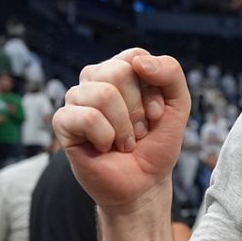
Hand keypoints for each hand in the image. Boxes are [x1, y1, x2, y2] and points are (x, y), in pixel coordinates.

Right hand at [54, 49, 189, 212]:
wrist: (144, 183)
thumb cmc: (157, 143)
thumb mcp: (178, 105)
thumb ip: (170, 72)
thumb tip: (138, 60)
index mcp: (120, 70)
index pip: (134, 57)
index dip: (151, 89)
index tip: (156, 114)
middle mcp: (95, 79)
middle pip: (119, 72)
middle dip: (137, 110)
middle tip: (138, 131)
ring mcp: (76, 99)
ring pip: (103, 94)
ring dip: (124, 127)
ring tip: (124, 142)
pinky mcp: (63, 121)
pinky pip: (88, 117)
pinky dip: (107, 138)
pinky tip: (105, 147)